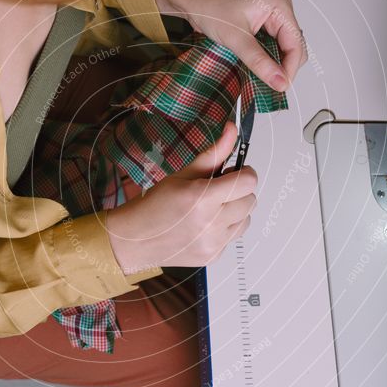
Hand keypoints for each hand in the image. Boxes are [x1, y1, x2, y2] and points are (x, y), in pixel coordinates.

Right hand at [106, 121, 256, 273]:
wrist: (135, 239)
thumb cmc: (155, 205)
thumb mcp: (183, 174)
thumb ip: (214, 153)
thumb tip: (232, 130)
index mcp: (202, 198)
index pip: (248, 182)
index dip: (245, 173)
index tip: (235, 173)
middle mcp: (211, 223)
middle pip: (251, 201)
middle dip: (240, 192)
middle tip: (219, 190)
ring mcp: (213, 243)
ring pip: (246, 220)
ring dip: (236, 212)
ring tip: (213, 209)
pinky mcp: (214, 256)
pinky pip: (233, 237)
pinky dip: (225, 229)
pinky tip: (205, 225)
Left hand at [151, 0, 307, 91]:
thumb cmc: (208, 2)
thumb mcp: (235, 37)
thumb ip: (259, 61)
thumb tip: (278, 81)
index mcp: (279, 6)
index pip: (296, 44)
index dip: (290, 68)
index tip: (280, 87)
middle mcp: (277, 10)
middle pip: (292, 48)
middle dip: (283, 68)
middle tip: (270, 86)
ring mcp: (267, 18)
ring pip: (280, 49)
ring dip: (272, 65)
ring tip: (261, 79)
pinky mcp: (256, 26)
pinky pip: (267, 47)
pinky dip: (263, 60)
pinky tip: (255, 69)